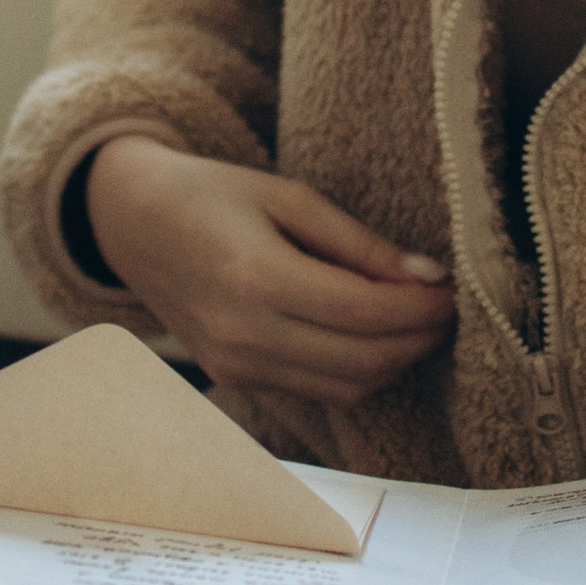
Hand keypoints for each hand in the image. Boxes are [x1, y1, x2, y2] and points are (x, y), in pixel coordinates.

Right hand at [83, 137, 455, 407]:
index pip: (364, 312)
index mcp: (254, 277)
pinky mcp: (235, 378)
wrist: (131, 222)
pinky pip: (317, 390)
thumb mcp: (286, 195)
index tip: (455, 289)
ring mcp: (236, 365)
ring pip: (346, 387)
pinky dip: (357, 370)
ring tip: (417, 320)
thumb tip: (427, 276)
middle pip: (363, 360)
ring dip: (394, 361)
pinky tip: (373, 334)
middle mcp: (243, 333)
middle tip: (447, 307)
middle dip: (419, 339)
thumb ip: (358, 243)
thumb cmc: (210, 194)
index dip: (422, 308)